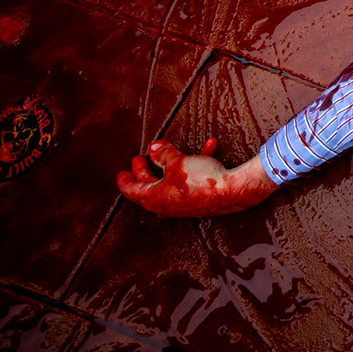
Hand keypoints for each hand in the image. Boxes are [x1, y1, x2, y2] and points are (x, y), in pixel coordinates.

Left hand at [114, 138, 277, 217]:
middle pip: (149, 186)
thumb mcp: (177, 161)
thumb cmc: (200, 180)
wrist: (231, 192)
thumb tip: (154, 148)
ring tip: (171, 150)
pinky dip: (196, 164)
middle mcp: (166, 204)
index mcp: (154, 198)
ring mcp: (182, 203)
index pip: (132, 190)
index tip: (121, 173)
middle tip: (140, 159)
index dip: (125, 179)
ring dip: (171, 164)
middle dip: (145, 170)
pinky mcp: (198, 198)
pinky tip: (208, 147)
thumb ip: (163, 154)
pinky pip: (192, 179)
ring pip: (170, 181)